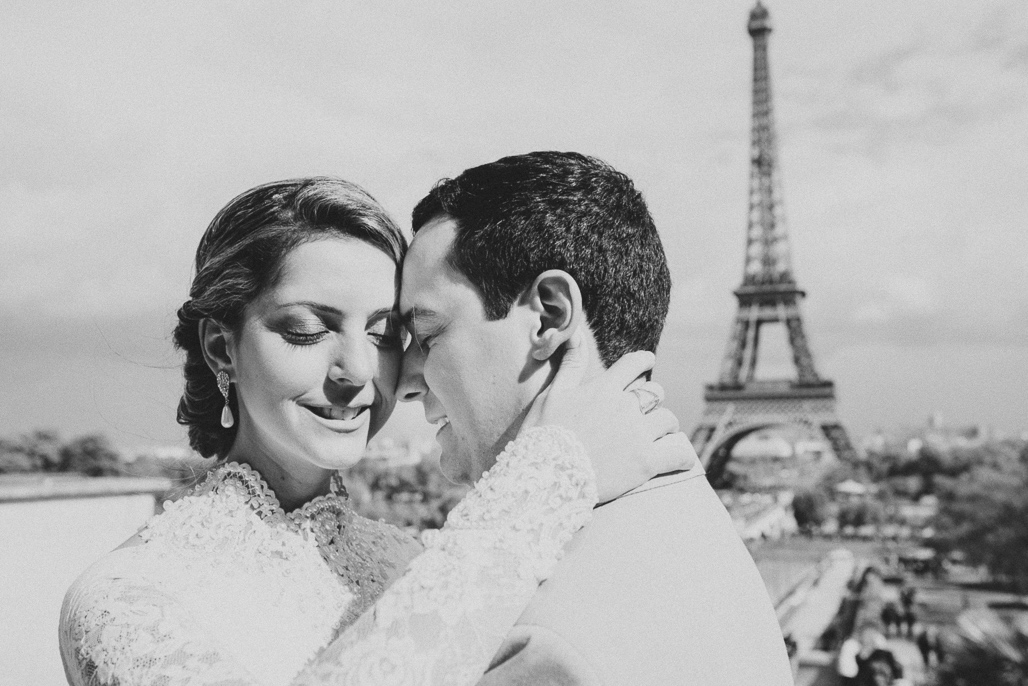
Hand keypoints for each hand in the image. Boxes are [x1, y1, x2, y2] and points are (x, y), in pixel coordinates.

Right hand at [521, 331, 695, 502]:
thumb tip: (576, 333)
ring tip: (660, 435)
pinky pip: (678, 454)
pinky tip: (681, 459)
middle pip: (655, 393)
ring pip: (668, 420)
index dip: (644, 361)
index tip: (649, 361)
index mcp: (604, 388)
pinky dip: (682, 456)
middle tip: (647, 409)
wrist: (546, 475)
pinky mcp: (646, 462)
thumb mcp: (552, 393)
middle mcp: (625, 407)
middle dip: (653, 398)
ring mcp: (638, 435)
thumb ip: (571, 364)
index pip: (634, 364)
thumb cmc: (543, 434)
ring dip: (665, 426)